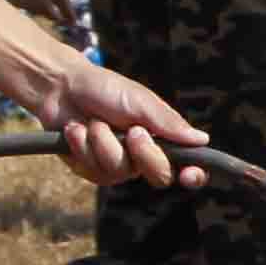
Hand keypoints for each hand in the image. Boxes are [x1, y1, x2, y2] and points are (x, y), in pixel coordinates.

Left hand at [34, 49, 204, 190]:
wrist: (62, 88)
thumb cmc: (106, 89)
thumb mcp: (140, 101)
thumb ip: (168, 124)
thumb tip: (202, 140)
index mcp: (161, 138)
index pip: (186, 165)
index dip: (193, 175)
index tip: (189, 174)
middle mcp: (142, 157)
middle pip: (159, 176)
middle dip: (144, 153)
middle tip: (133, 130)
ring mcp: (116, 166)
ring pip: (119, 172)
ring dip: (103, 142)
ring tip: (94, 121)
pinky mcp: (90, 169)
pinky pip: (93, 170)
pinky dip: (82, 146)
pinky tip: (76, 130)